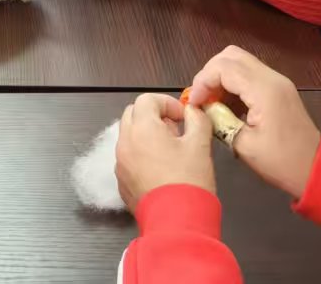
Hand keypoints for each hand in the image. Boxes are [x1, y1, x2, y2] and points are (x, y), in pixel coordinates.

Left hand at [114, 92, 215, 214]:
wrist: (178, 223)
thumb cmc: (189, 181)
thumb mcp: (200, 145)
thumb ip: (197, 120)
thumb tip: (193, 112)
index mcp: (142, 128)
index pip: (147, 99)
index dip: (167, 103)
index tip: (182, 116)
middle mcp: (125, 143)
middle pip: (133, 114)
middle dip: (153, 116)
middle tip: (175, 130)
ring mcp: (120, 163)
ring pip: (129, 136)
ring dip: (146, 135)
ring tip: (170, 151)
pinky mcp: (121, 182)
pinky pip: (128, 158)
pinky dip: (140, 155)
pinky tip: (161, 170)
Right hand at [191, 47, 320, 200]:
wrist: (316, 170)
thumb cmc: (281, 162)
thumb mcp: (244, 145)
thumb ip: (220, 121)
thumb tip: (203, 109)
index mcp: (264, 90)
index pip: (223, 67)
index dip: (203, 81)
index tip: (195, 103)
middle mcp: (272, 78)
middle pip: (231, 56)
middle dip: (210, 74)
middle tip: (202, 98)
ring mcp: (277, 82)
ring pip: (240, 62)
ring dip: (222, 78)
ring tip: (213, 104)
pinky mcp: (279, 90)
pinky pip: (250, 75)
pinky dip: (234, 84)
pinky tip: (228, 107)